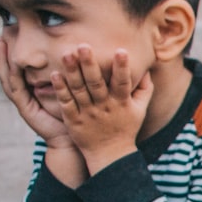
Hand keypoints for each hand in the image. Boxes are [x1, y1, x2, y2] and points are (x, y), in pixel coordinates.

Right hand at [0, 38, 70, 146]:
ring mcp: (23, 101)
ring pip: (8, 76)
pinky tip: (13, 62)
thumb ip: (67, 79)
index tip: (14, 33)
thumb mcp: (68, 93)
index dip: (16, 51)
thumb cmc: (73, 117)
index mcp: (33, 90)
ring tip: (1, 42)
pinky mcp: (25, 108)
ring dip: (4, 60)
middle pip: (9, 69)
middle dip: (4, 52)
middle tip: (2, 33)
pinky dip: (14, 75)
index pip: (20, 68)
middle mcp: (25, 94)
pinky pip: (16, 88)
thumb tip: (76, 57)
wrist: (70, 141)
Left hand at [53, 44, 152, 174]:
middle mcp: (104, 107)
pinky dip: (60, 89)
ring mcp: (87, 113)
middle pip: (96, 83)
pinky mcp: (73, 119)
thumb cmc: (126, 128)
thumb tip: (146, 69)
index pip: (123, 83)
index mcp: (121, 103)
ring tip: (66, 54)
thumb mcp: (140, 110)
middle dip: (90, 65)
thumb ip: (145, 89)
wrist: (110, 155)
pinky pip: (66, 103)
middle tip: (83, 46)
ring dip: (72, 72)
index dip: (123, 68)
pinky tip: (55, 75)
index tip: (121, 51)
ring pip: (79, 90)